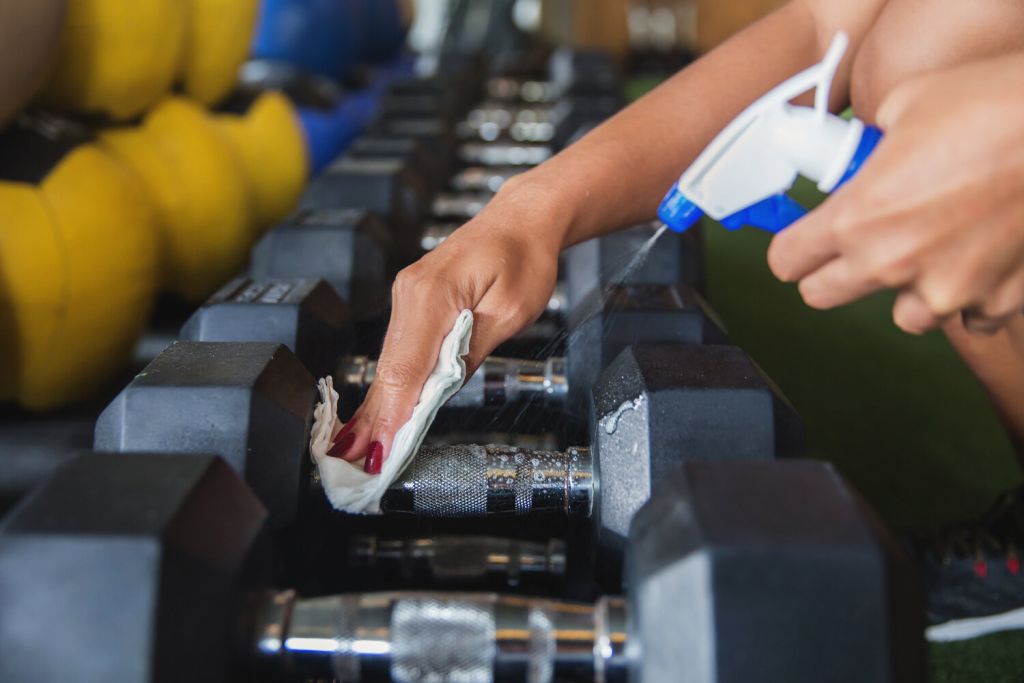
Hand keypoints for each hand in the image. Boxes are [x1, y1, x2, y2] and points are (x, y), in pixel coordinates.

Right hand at [330, 179, 562, 472]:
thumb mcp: (510, 311)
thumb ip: (471, 351)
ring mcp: (406, 296)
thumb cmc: (525, 257)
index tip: (380, 450)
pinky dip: (390, 385)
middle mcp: (410, 293)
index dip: (392, 414)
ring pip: (389, 362)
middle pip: (389, 369)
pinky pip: (398, 350)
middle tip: (359, 465)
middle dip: (374, 421)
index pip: (407, 367)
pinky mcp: (411, 302)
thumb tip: (441, 390)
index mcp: (434, 293)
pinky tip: (379, 414)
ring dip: (378, 407)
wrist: (521, 221)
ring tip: (361, 450)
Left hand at [767, 54, 1023, 334]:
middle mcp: (892, 263)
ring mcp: (946, 290)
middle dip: (830, 272)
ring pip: (902, 315)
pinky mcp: (995, 300)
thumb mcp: (909, 102)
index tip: (798, 244)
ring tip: (933, 249)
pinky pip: (969, 315)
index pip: (787, 260)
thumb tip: (874, 141)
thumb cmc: (992, 104)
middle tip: (852, 248)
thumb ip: (876, 139)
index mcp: (856, 218)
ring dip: (908, 288)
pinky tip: (981, 257)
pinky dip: (971, 295)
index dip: (790, 248)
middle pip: (822, 295)